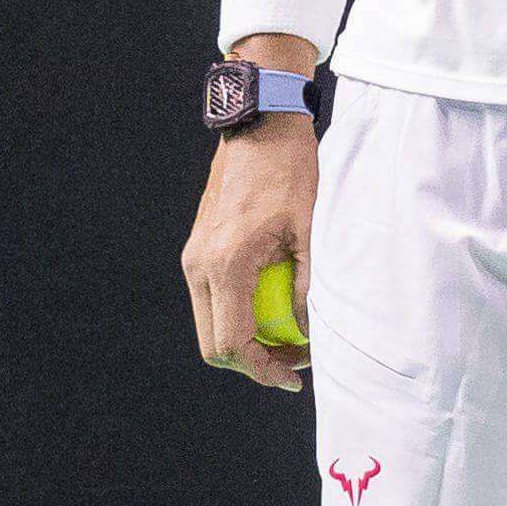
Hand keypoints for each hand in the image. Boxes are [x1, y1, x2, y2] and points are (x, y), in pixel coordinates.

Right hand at [180, 115, 318, 392]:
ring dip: (245, 342)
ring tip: (289, 338)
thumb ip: (309, 287)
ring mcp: (194, 259)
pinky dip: (237, 317)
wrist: (260, 130)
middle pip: (214, 345)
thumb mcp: (312, 232)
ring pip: (209, 325)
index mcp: (226, 265)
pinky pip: (211, 301)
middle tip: (295, 361)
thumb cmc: (292, 174)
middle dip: (253, 363)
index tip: (295, 376)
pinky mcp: (198, 252)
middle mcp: (200, 267)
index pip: (233, 343)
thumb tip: (308, 333)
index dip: (263, 370)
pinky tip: (273, 310)